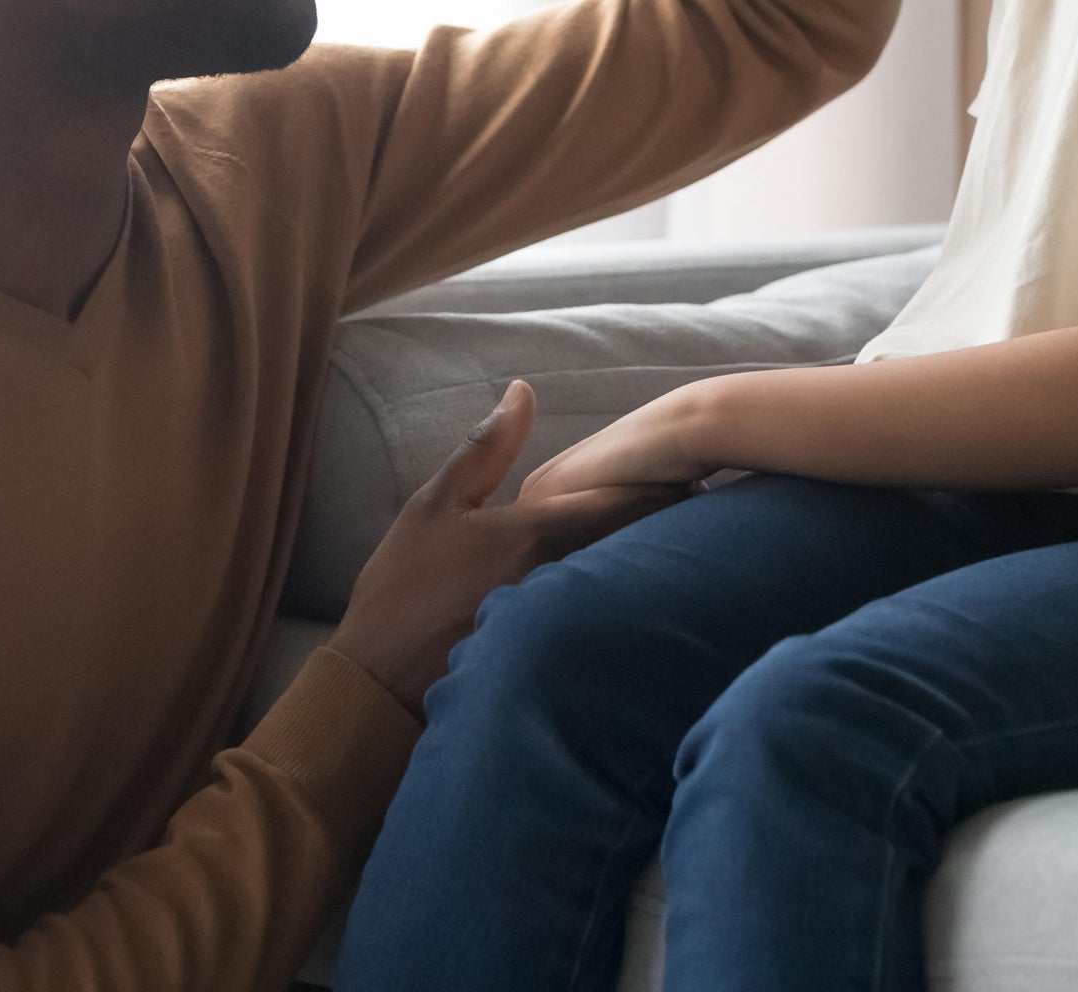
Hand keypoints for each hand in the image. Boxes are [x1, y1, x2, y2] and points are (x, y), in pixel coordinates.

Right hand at [326, 379, 676, 717]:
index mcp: (539, 532)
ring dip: (653, 560)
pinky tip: (639, 598)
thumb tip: (523, 392)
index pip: (625, 501)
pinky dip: (628, 600)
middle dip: (670, 522)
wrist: (378, 686)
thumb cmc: (401, 589)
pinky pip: (609, 619)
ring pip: (628, 582)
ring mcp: (566, 621)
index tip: (693, 470)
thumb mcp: (433, 506)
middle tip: (699, 502)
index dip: (666, 485)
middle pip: (639, 543)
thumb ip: (486, 449)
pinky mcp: (562, 657)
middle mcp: (565, 576)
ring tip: (682, 544)